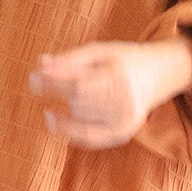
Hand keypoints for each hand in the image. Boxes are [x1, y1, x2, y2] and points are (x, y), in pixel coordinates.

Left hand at [31, 38, 191, 149]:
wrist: (158, 74)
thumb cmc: (123, 60)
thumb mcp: (100, 51)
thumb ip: (70, 58)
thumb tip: (40, 64)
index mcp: (119, 78)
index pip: (77, 84)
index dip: (52, 82)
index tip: (33, 78)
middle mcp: (124, 102)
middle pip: (77, 102)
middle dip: (57, 91)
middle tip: (41, 82)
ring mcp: (125, 122)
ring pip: (81, 118)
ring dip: (69, 106)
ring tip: (72, 93)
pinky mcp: (123, 134)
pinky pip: (89, 139)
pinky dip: (70, 131)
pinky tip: (56, 121)